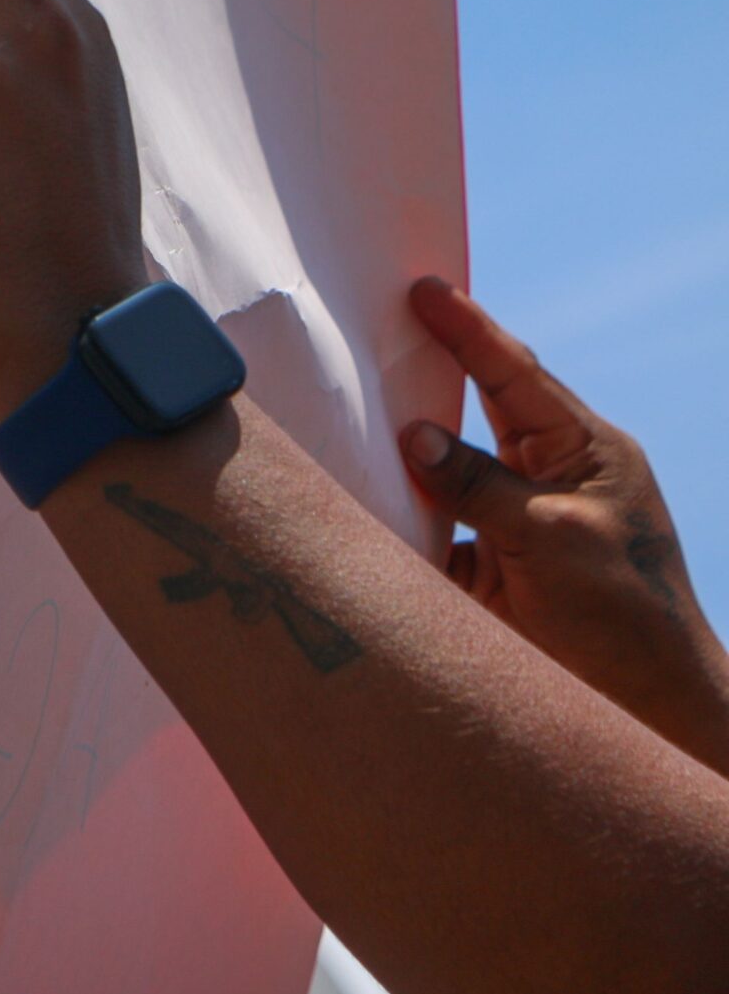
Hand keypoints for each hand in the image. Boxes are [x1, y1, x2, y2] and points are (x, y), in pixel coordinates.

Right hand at [398, 279, 728, 767]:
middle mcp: (548, 479)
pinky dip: (393, 519)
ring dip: (402, 449)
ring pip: (446, 471)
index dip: (468, 331)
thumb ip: (481, 485)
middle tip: (379, 325)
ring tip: (351, 409)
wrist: (643, 703)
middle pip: (479, 409)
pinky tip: (353, 503)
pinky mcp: (485, 574)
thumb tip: (413, 436)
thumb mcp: (554, 537)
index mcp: (586, 452)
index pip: (516, 376)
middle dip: (432, 369)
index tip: (423, 290)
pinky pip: (428, 532)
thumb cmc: (623, 615)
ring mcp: (515, 525)